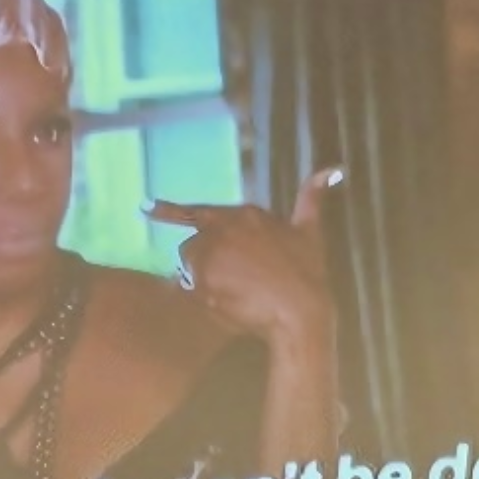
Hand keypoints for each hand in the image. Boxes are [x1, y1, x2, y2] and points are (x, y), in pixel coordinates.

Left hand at [146, 168, 341, 357]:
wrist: (300, 310)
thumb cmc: (307, 271)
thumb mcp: (310, 229)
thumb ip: (313, 197)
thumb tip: (335, 169)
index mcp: (242, 214)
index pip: (197, 211)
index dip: (168, 210)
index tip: (144, 207)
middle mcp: (220, 231)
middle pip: (193, 244)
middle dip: (204, 260)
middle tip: (232, 279)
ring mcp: (209, 258)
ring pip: (189, 267)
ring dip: (200, 278)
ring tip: (232, 290)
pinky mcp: (204, 284)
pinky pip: (191, 292)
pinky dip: (201, 297)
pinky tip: (225, 303)